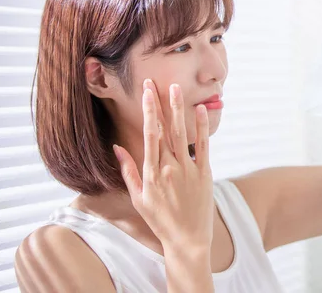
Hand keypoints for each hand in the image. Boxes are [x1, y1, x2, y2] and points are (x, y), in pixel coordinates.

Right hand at [113, 79, 213, 249]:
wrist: (187, 239)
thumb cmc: (160, 220)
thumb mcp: (138, 198)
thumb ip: (128, 171)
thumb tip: (116, 147)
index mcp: (151, 172)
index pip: (148, 134)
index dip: (148, 111)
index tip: (146, 93)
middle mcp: (169, 167)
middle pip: (164, 129)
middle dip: (160, 103)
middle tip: (156, 82)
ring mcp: (188, 170)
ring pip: (182, 133)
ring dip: (179, 109)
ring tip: (176, 88)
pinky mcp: (205, 173)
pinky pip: (203, 146)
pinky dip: (202, 127)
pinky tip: (201, 110)